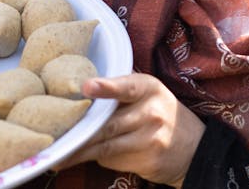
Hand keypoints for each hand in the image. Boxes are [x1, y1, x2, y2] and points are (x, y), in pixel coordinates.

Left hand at [56, 73, 204, 187]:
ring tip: (57, 155)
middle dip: (79, 131)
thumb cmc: (158, 112)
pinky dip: (98, 158)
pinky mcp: (148, 162)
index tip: (86, 86)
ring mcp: (151, 139)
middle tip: (53, 134)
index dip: (106, 87)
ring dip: (80, 152)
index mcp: (148, 88)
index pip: (126, 86)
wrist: (194, 148)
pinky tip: (88, 156)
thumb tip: (79, 86)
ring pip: (105, 147)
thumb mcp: (148, 92)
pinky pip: (112, 160)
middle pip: (107, 124)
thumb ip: (120, 88)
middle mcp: (151, 112)